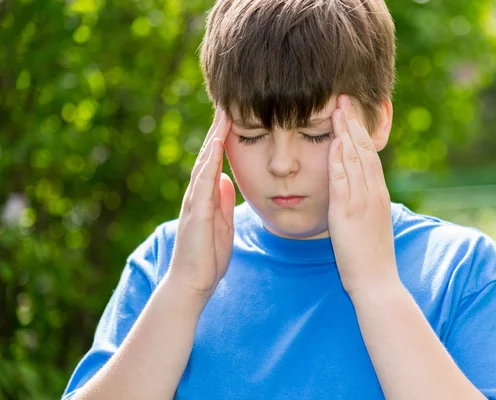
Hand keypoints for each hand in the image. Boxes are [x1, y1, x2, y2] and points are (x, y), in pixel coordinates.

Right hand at [167, 108, 235, 298]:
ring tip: (223, 114)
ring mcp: (195, 202)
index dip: (224, 138)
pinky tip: (216, 144)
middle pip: (208, 154)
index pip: (215, 160)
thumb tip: (226, 179)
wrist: (193, 283)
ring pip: (204, 162)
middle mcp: (198, 193)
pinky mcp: (197, 213)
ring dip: (214, 137)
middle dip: (218, 129)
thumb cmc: (207, 256)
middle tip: (227, 102)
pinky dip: (209, 161)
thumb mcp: (222, 222)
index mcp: (206, 196)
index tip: (234, 116)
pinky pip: (203, 182)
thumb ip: (223, 201)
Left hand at [328, 95, 397, 295]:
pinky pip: (343, 179)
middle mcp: (373, 192)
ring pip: (355, 158)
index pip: (370, 155)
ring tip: (338, 107)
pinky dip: (338, 158)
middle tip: (344, 98)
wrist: (377, 282)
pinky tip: (333, 140)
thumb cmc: (372, 257)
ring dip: (345, 131)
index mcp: (378, 194)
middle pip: (364, 149)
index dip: (360, 131)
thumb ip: (365, 204)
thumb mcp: (372, 224)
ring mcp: (362, 201)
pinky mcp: (347, 212)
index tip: (351, 112)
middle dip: (353, 122)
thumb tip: (358, 193)